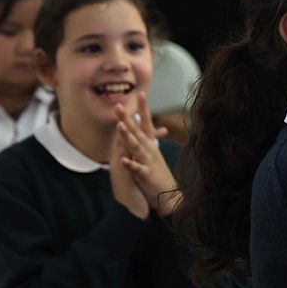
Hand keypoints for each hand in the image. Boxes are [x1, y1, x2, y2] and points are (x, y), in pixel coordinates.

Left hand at [113, 92, 179, 216]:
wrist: (168, 194)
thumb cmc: (157, 173)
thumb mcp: (152, 154)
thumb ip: (145, 140)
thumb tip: (142, 125)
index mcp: (149, 144)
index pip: (146, 122)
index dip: (143, 108)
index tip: (140, 93)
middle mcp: (149, 149)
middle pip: (137, 131)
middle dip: (128, 118)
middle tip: (118, 106)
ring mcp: (148, 161)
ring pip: (137, 147)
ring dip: (128, 137)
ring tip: (120, 128)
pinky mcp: (147, 174)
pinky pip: (137, 168)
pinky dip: (130, 164)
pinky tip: (123, 160)